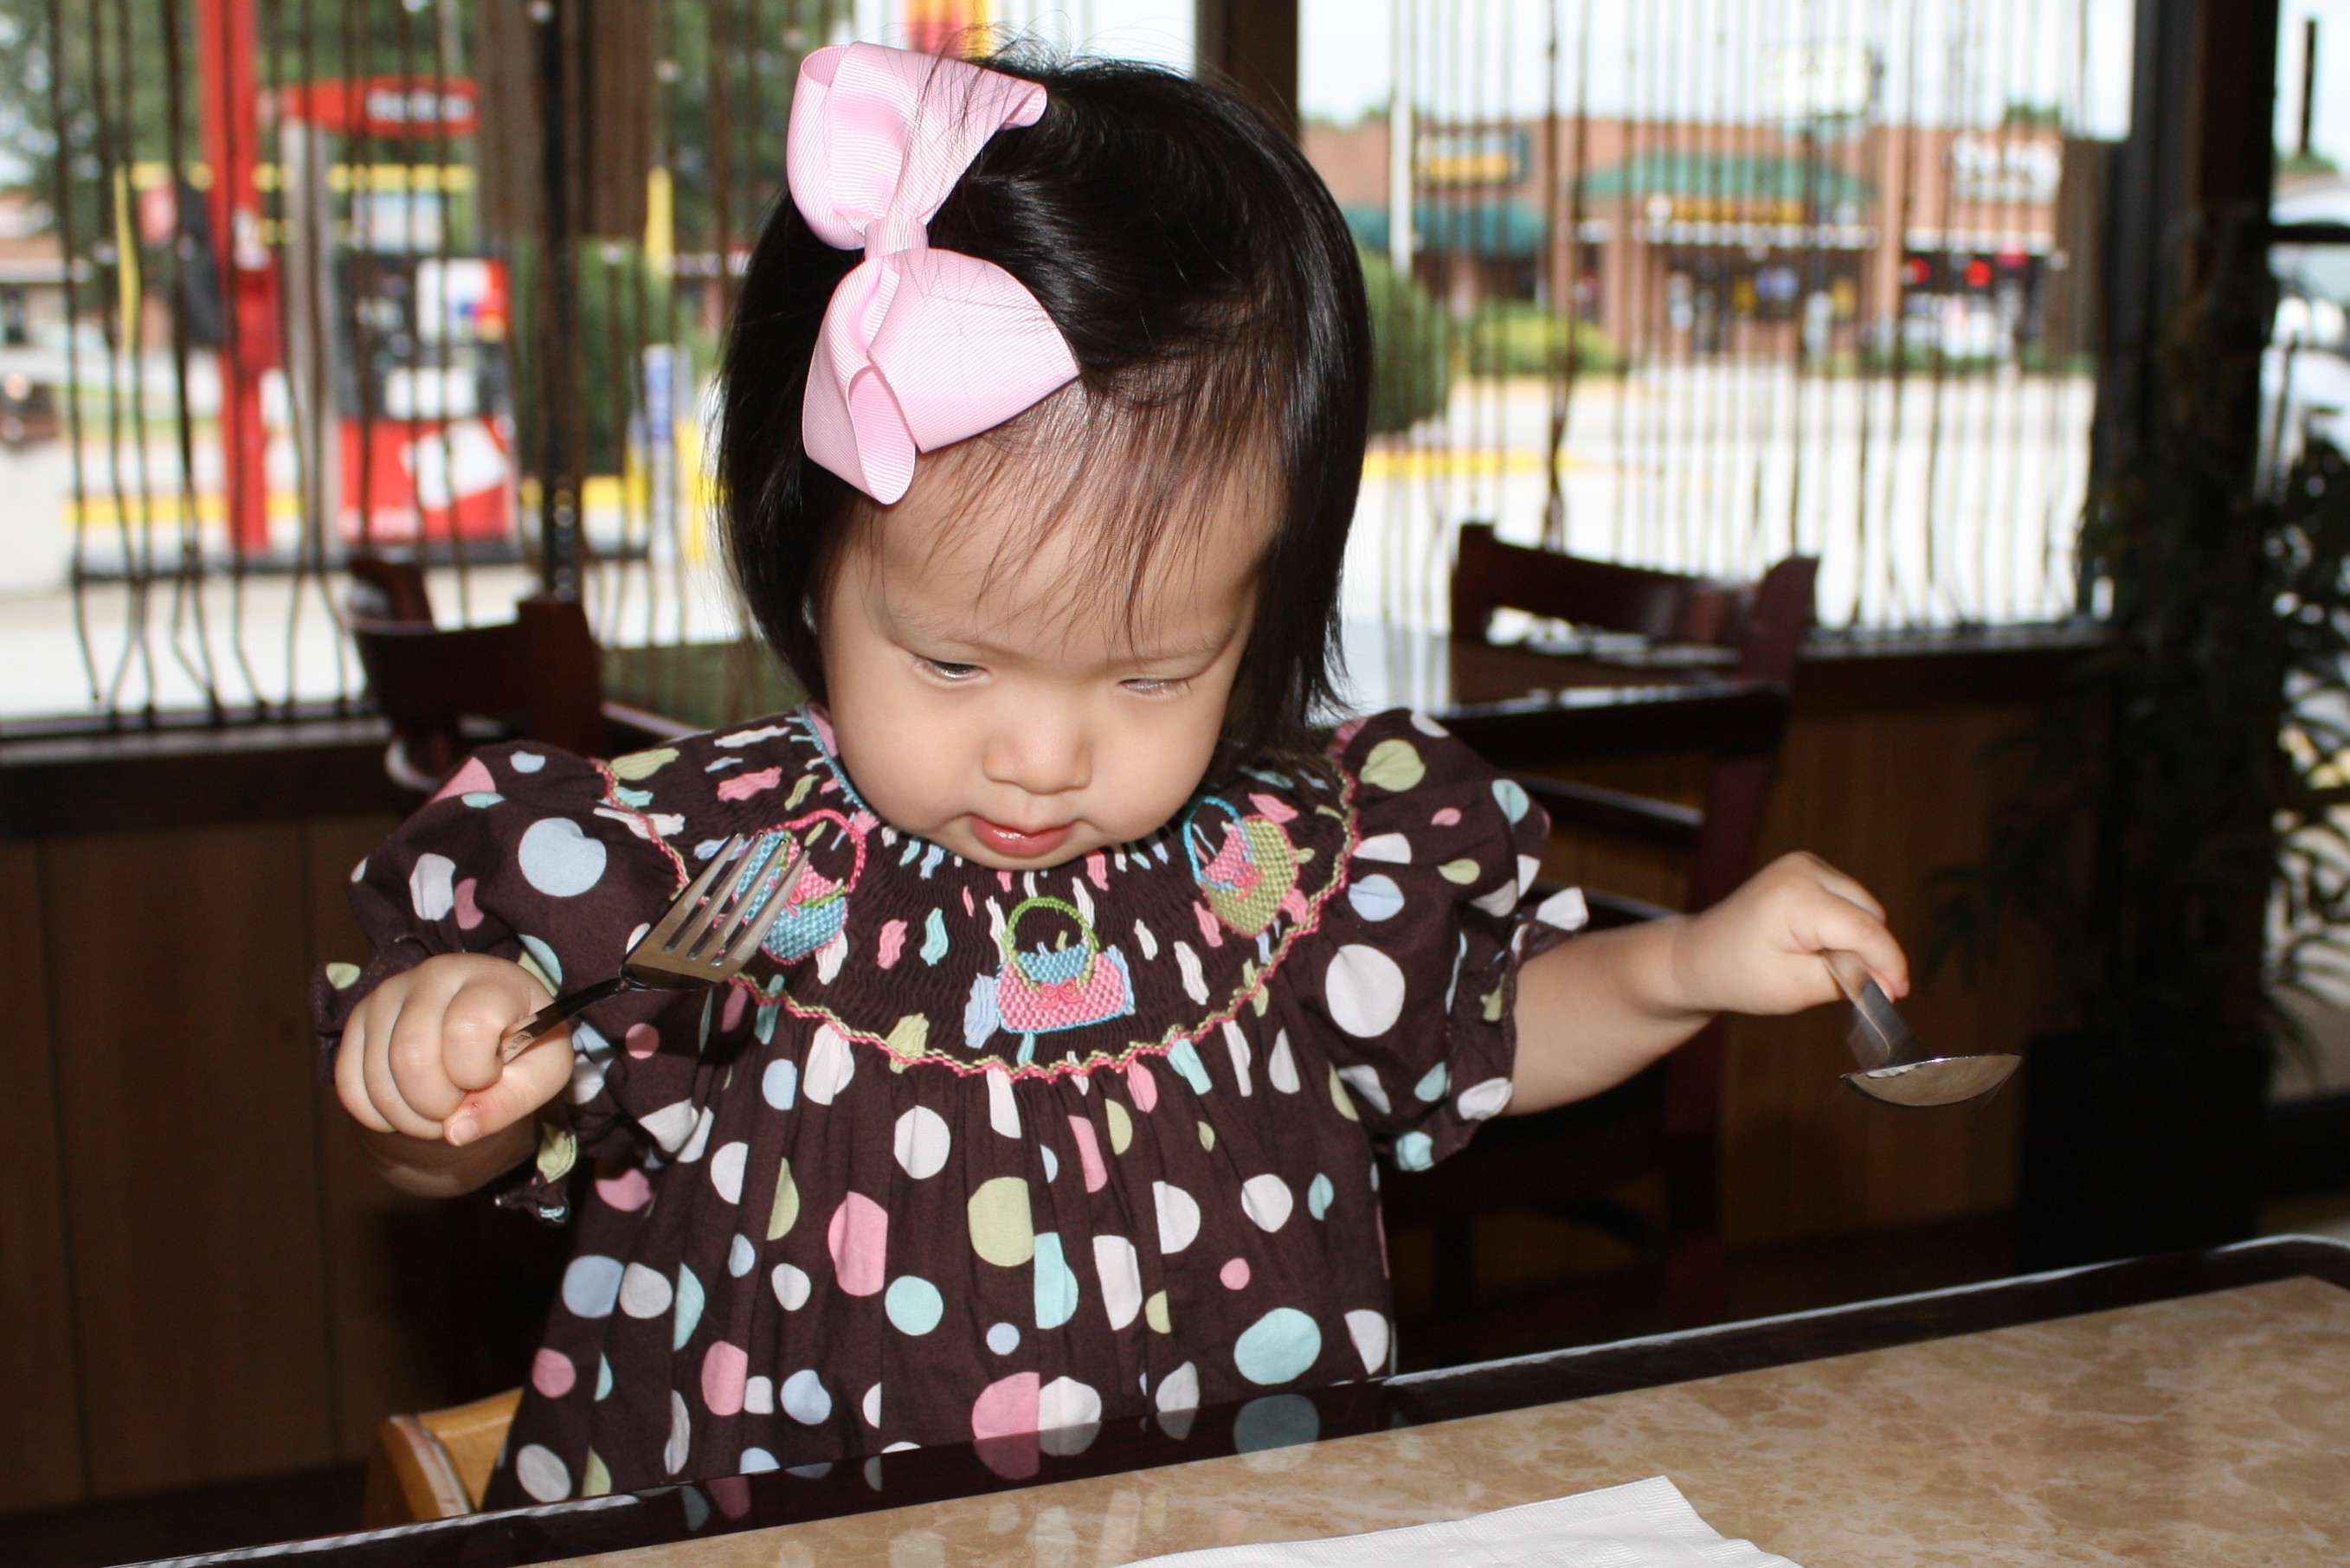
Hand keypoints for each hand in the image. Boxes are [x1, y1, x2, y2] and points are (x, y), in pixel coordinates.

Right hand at [334, 953, 570, 1147]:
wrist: (488, 1030)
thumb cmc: (524, 1047)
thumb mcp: (542, 1075)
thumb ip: (508, 1104)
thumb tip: (456, 1132)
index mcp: (491, 979)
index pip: (467, 1030)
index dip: (477, 1072)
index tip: (491, 1073)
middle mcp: (434, 975)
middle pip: (412, 1059)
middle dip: (437, 1106)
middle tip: (459, 1105)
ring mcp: (389, 994)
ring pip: (378, 1078)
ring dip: (409, 1118)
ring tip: (439, 1107)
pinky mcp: (359, 1019)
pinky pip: (349, 1085)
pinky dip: (377, 1115)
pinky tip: (408, 1106)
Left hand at [1667, 852, 1909, 1018]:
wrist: (1698, 957)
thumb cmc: (1738, 975)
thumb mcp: (1798, 987)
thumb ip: (1850, 979)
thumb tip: (1890, 980)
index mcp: (1796, 897)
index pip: (1865, 928)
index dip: (1890, 963)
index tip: (1900, 993)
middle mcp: (1803, 869)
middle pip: (1870, 914)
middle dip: (1872, 952)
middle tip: (1857, 990)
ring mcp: (1804, 864)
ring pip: (1863, 907)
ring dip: (1859, 939)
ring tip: (1825, 967)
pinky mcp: (1805, 869)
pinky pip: (1847, 900)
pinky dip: (1844, 926)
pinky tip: (1818, 947)